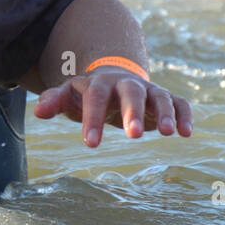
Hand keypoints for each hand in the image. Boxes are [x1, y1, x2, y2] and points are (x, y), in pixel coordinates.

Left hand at [32, 67, 192, 146]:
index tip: (90, 144)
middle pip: (130, 92)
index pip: (95, 98)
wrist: (111, 79)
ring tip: (168, 133)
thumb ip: (54, 101)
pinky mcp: (165, 98)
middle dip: (132, 112)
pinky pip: (179, 103)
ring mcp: (147, 89)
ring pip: (159, 96)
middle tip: (133, 135)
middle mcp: (126, 84)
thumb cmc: (85, 94)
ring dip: (164, 113)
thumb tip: (38, 112)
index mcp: (99, 83)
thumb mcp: (68, 96)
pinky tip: (187, 133)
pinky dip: (184, 115)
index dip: (93, 119)